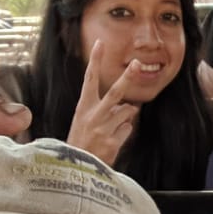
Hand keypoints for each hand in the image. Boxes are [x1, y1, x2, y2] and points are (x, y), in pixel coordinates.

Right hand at [67, 43, 141, 165]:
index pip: (89, 79)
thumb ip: (103, 110)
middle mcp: (93, 116)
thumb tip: (126, 104)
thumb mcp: (83, 122)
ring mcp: (103, 129)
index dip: (95, 61)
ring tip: (109, 129)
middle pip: (115, 92)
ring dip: (125, 117)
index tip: (100, 44)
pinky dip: (123, 133)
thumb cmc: (80, 143)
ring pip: (127, 112)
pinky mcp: (113, 143)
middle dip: (127, 77)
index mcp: (82, 107)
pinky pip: (127, 130)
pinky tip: (111, 141)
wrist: (74, 169)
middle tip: (138, 63)